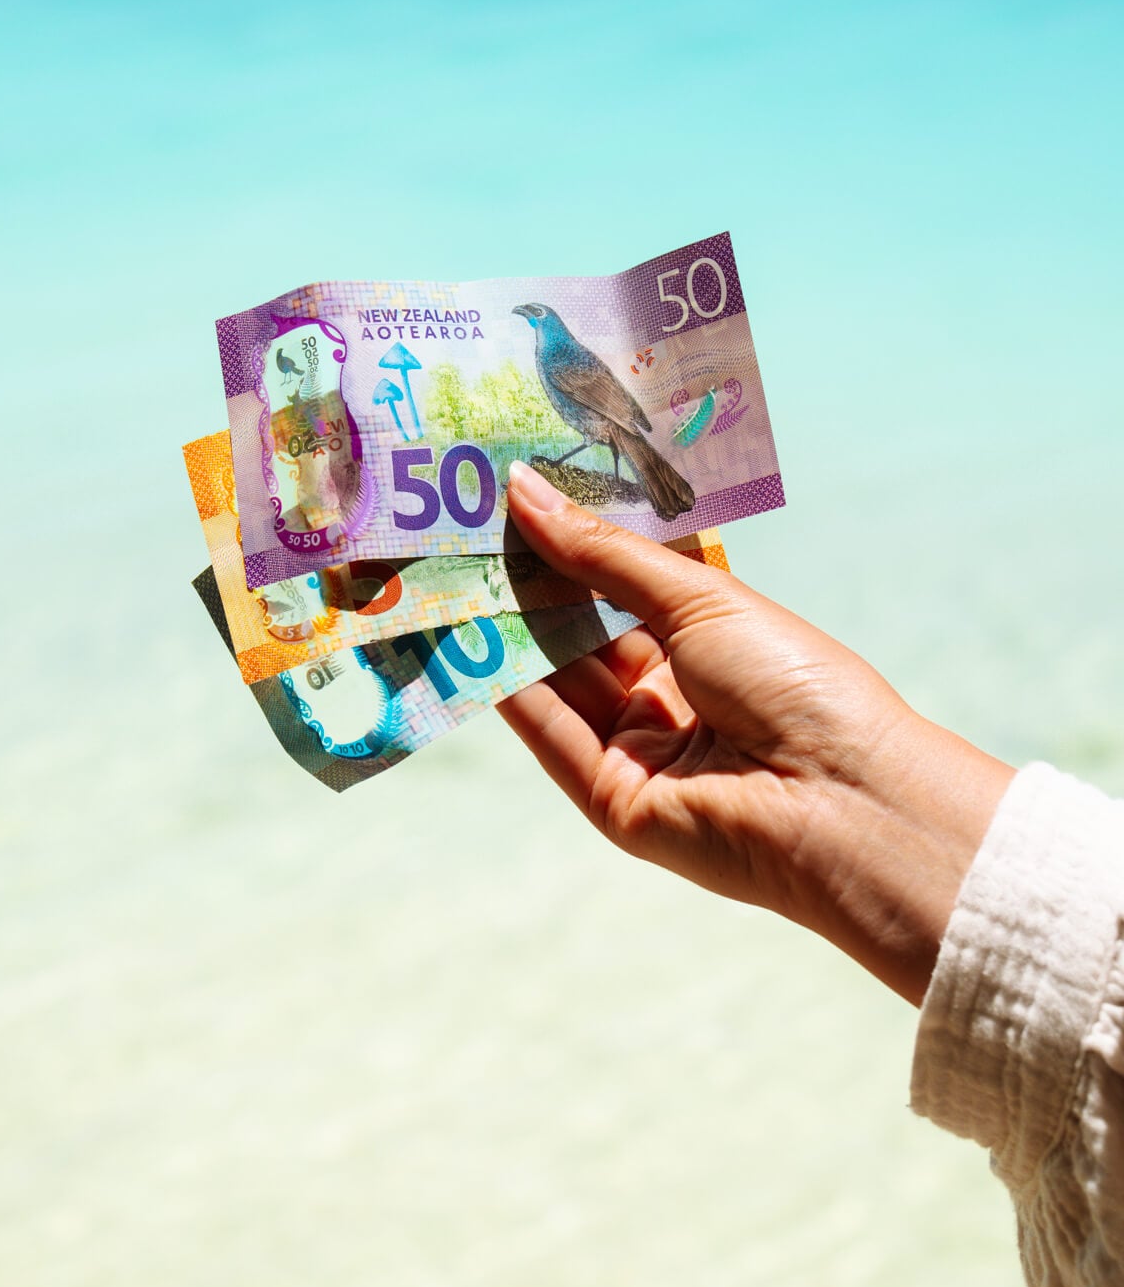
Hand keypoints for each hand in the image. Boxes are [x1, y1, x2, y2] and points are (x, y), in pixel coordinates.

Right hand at [500, 462, 1013, 1005]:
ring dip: (505, 629)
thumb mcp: (699, 598)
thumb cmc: (795, 679)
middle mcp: (670, 697)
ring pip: (557, 681)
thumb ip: (603, 553)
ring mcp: (638, 750)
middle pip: (580, 635)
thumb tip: (525, 487)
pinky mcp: (611, 799)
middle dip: (526, 583)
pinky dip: (508, 688)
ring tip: (447, 565)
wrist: (840, 796)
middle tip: (460, 526)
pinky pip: (552, 735)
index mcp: (706, 644)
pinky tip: (466, 636)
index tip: (511, 494)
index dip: (569, 543)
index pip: (620, 588)